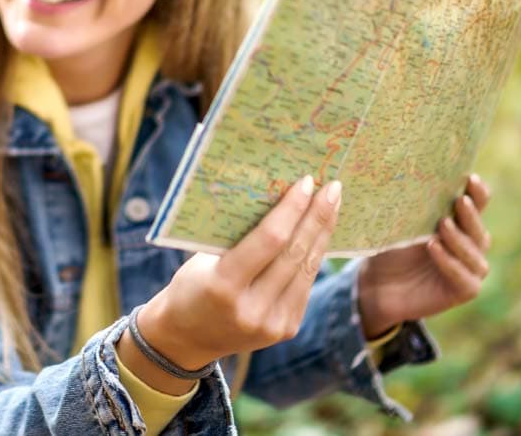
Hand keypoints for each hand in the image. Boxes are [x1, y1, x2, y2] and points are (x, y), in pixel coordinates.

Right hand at [120, 176, 341, 392]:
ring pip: (307, 268)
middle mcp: (252, 308)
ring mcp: (273, 323)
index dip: (292, 209)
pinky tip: (320, 234)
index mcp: (224, 286)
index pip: (269, 240)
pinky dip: (314, 255)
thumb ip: (238, 238)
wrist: (187, 337)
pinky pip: (305, 284)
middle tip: (332, 187)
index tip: (307, 182)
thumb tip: (277, 199)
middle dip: (316, 217)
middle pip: (294, 253)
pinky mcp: (286, 328)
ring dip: (322, 234)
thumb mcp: (204, 260)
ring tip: (333, 204)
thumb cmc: (192, 285)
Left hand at [357, 174, 491, 336]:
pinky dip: (450, 262)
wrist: (378, 284)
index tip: (470, 178)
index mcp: (460, 223)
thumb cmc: (391, 248)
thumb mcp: (401, 223)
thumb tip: (409, 175)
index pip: (477, 205)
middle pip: (478, 228)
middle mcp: (470, 244)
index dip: (478, 193)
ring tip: (442, 225)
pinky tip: (435, 248)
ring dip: (458, 238)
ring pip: (474, 253)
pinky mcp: (465, 290)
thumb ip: (414, 206)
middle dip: (470, 215)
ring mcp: (470, 268)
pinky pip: (464, 277)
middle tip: (459, 201)